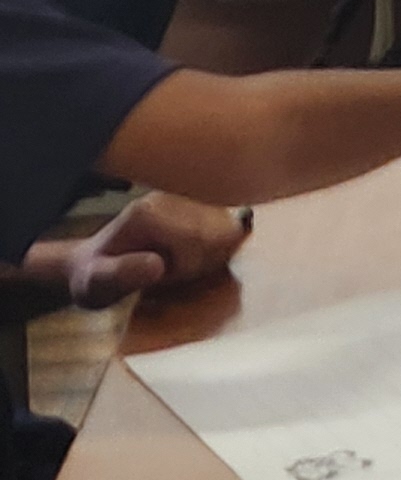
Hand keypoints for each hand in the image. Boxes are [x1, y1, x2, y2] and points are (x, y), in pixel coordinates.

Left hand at [58, 192, 246, 306]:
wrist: (92, 262)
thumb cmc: (95, 276)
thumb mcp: (97, 284)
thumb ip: (123, 274)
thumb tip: (157, 265)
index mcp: (150, 213)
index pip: (199, 238)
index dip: (188, 266)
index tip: (162, 278)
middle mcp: (172, 196)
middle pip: (218, 232)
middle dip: (201, 260)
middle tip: (169, 273)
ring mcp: (186, 195)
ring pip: (228, 227)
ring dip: (209, 253)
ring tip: (177, 263)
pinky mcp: (197, 200)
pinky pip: (227, 224)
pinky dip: (214, 245)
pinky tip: (189, 253)